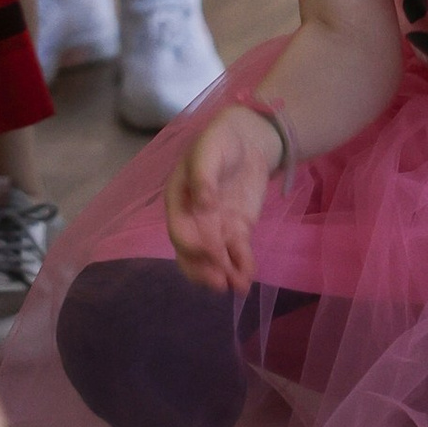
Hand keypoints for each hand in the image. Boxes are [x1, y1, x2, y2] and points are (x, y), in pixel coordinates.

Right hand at [165, 101, 276, 291]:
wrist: (248, 139)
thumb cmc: (220, 140)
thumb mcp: (209, 150)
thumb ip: (203, 175)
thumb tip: (202, 204)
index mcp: (179, 200)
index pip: (179, 229)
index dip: (192, 244)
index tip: (211, 251)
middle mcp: (193, 220)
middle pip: (191, 253)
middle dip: (203, 270)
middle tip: (219, 283)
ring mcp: (215, 227)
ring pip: (213, 259)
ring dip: (222, 275)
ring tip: (237, 287)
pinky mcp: (237, 230)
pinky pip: (236, 253)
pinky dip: (241, 267)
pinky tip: (247, 278)